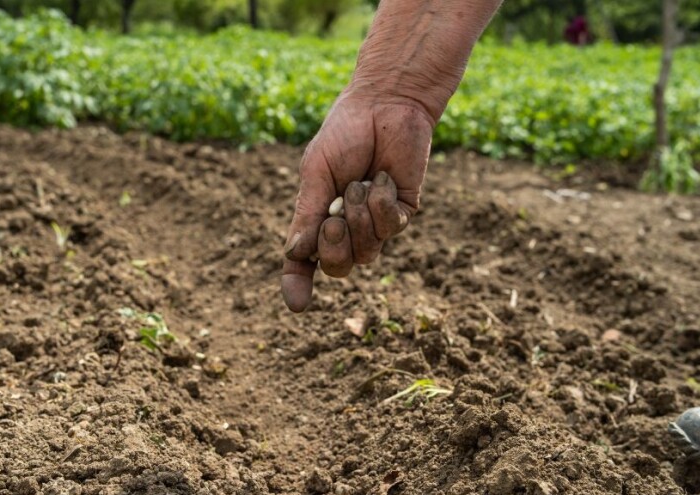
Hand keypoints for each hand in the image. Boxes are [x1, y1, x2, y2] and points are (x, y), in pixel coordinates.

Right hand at [281, 90, 434, 311]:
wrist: (385, 104)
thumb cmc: (345, 134)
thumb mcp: (315, 173)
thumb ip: (307, 213)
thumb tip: (296, 253)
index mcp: (319, 216)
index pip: (305, 260)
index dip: (298, 282)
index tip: (296, 304)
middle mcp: (348, 225)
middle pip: (339, 266)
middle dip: (334, 247)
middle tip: (333, 217)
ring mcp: (377, 222)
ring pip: (367, 252)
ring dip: (358, 218)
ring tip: (359, 183)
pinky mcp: (403, 211)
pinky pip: (390, 228)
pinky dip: (380, 204)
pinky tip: (381, 178)